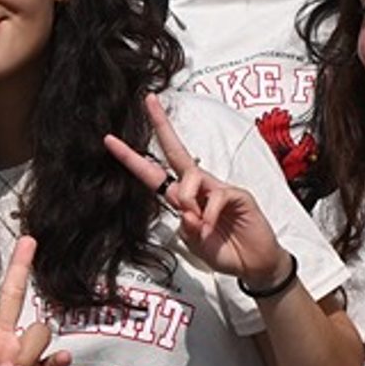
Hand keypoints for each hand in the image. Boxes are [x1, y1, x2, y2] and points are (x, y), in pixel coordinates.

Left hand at [104, 95, 286, 286]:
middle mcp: (200, 188)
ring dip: (188, 199)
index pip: (154, 174)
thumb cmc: (225, 252)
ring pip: (192, 176)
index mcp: (185, 198)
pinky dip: (208, 214)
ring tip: (197, 223)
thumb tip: (186, 210)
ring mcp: (219, 189)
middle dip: (161, 126)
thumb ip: (186, 227)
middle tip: (149, 101)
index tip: (110, 141)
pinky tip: (211, 227)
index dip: (132, 158)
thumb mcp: (195, 243)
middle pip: (176, 152)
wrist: (254, 265)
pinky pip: (216, 196)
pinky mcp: (238, 195)